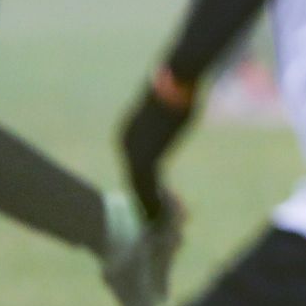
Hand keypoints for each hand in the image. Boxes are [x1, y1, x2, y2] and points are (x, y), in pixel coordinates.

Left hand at [119, 67, 197, 223]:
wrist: (179, 79)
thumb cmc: (182, 87)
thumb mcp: (171, 108)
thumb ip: (169, 121)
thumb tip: (178, 110)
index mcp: (128, 132)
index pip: (135, 166)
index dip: (146, 186)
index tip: (158, 201)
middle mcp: (124, 143)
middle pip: (133, 179)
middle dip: (144, 201)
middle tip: (154, 221)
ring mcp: (132, 151)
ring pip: (139, 187)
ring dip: (149, 208)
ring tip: (158, 226)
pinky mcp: (145, 156)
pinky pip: (148, 187)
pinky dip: (155, 204)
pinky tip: (163, 217)